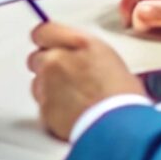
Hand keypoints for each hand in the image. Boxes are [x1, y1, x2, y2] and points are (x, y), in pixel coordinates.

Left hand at [26, 21, 144, 140]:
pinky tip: (71, 114)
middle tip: (66, 79)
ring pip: (37, 82)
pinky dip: (52, 109)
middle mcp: (58, 60)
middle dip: (47, 67)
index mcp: (79, 44)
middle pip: (37, 57)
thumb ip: (83, 52)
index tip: (47, 46)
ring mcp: (48, 83)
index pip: (44, 31)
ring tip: (73, 100)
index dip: (46, 41)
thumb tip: (74, 55)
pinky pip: (42, 105)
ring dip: (48, 89)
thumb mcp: (109, 61)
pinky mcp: (44, 107)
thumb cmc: (123, 98)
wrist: (120, 127)